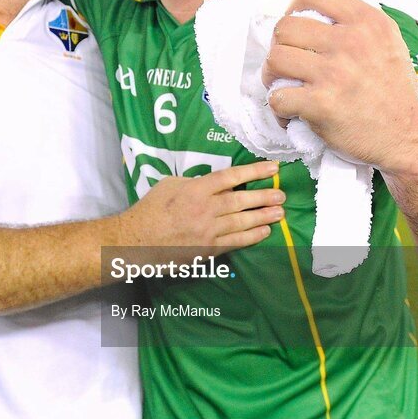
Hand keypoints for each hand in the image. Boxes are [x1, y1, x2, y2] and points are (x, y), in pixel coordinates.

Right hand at [126, 161, 284, 250]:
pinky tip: (265, 232)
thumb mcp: (169, 185)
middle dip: (263, 197)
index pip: (230, 177)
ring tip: (280, 212)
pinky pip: (235, 242)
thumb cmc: (150, 209)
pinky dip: (252, 237)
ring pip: (242, 222)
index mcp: (195, 189)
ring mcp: (207, 230)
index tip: (272, 168)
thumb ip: (194, 182)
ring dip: (263, 217)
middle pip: (240, 200)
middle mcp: (205, 209)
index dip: (254, 172)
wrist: (136, 240)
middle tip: (281, 194)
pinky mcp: (208, 249)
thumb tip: (213, 184)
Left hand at [261, 0, 417, 176]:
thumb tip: (309, 10)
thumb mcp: (387, 40)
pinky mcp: (322, 105)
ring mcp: (335, 73)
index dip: (293, 7)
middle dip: (278, 46)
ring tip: (284, 86)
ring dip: (271, 76)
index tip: (297, 29)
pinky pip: (277, 97)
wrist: (409, 135)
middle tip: (288, 63)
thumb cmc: (393, 88)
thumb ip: (354, 21)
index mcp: (366, 20)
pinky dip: (279, 109)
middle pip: (285, 26)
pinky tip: (292, 114)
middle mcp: (351, 42)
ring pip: (275, 59)